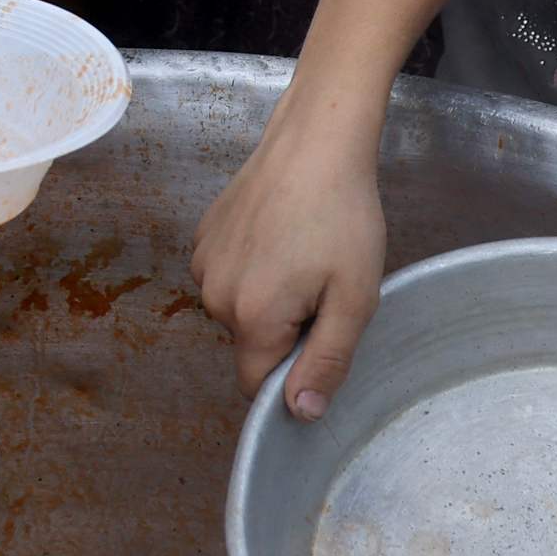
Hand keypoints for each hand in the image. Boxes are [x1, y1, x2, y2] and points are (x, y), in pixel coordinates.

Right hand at [193, 114, 391, 417]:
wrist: (316, 140)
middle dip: (284, 332)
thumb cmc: (343, 216)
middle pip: (249, 345)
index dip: (293, 375)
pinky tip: (280, 236)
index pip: (257, 386)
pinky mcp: (202, 236)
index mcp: (251, 316)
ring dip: (267, 300)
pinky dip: (251, 270)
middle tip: (323, 288)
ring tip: (303, 256)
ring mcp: (203, 262)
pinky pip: (227, 276)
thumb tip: (300, 414)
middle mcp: (214, 294)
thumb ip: (326, 361)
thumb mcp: (354, 297)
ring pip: (237, 311)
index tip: (322, 337)